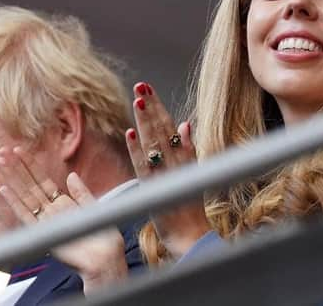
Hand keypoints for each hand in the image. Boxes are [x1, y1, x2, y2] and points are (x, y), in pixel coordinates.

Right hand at [0, 147, 126, 293]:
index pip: (42, 179)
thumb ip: (81, 193)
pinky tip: (4, 189)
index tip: (19, 149)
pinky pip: (26, 215)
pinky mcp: (43, 233)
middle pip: (30, 184)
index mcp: (63, 203)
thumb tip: (70, 175)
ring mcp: (45, 221)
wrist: (105, 259)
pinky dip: (15, 202)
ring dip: (12, 179)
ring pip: (25, 195)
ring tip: (0, 162)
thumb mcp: (94, 208)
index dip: (30, 165)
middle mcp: (51, 210)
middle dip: (16, 167)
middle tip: (2, 150)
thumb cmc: (102, 237)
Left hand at [126, 82, 211, 258]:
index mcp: (182, 158)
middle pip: (161, 130)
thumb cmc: (189, 207)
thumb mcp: (192, 173)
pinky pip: (144, 168)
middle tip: (141, 85)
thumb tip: (185, 124)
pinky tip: (130, 134)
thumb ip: (187, 149)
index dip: (158, 107)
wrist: (192, 236)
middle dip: (151, 107)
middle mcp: (174, 163)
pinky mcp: (155, 191)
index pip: (168, 126)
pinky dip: (137, 151)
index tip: (148, 89)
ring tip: (138, 100)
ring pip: (154, 144)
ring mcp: (165, 176)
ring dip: (146, 122)